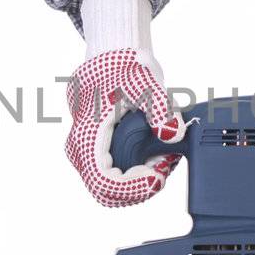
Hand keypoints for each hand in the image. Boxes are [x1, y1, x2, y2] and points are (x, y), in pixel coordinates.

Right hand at [65, 48, 187, 206]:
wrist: (109, 61)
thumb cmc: (121, 69)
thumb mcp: (143, 81)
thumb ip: (160, 107)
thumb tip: (173, 134)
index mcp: (87, 136)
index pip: (104, 182)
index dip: (133, 187)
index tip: (158, 173)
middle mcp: (81, 151)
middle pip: (109, 193)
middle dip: (142, 186)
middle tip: (165, 164)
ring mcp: (88, 156)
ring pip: (114, 190)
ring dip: (143, 181)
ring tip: (166, 155)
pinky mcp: (98, 155)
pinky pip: (117, 179)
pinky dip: (140, 174)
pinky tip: (158, 155)